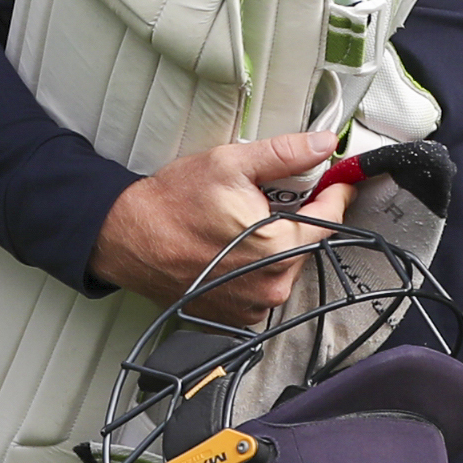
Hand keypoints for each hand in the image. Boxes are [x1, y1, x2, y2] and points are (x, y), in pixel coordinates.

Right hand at [93, 131, 347, 328]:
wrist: (128, 238)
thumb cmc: (171, 205)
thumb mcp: (231, 164)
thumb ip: (286, 154)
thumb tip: (323, 145)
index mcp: (277, 248)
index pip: (330, 219)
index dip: (334, 194)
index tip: (335, 182)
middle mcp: (270, 285)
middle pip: (307, 243)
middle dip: (295, 217)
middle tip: (265, 198)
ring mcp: (253, 306)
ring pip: (285, 265)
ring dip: (275, 243)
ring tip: (240, 224)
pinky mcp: (236, 317)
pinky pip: (262, 286)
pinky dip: (255, 266)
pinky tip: (230, 249)